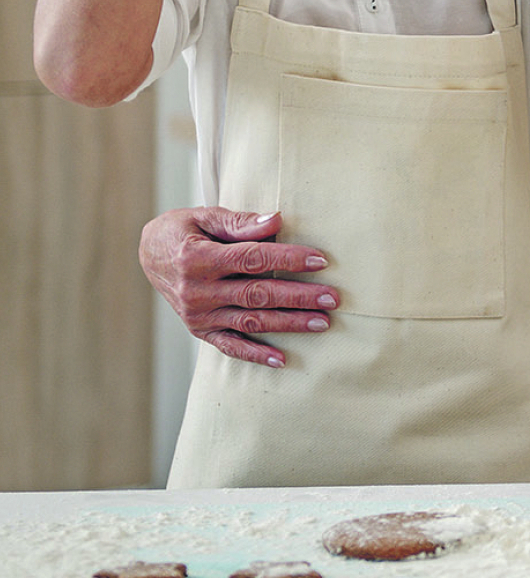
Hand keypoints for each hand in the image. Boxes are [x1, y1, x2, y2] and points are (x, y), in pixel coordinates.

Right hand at [139, 207, 338, 367]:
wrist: (149, 255)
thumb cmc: (183, 231)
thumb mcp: (205, 217)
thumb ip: (240, 223)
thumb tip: (277, 220)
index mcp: (197, 258)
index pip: (252, 259)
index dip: (287, 260)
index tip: (320, 261)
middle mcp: (196, 291)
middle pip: (256, 294)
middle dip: (298, 297)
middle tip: (332, 298)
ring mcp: (198, 315)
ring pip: (250, 321)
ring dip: (289, 323)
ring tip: (323, 322)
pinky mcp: (200, 330)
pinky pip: (230, 345)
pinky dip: (255, 354)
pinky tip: (282, 360)